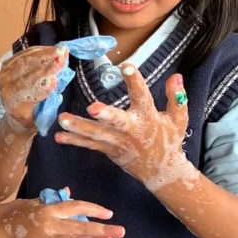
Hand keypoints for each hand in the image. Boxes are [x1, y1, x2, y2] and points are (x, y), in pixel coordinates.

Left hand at [0, 46, 67, 130]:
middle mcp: (5, 88)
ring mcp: (4, 74)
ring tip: (61, 50)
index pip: (27, 92)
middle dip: (46, 63)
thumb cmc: (32, 117)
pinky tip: (51, 49)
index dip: (41, 86)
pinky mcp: (7, 64)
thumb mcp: (40, 118)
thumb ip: (47, 103)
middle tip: (62, 55)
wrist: (15, 113)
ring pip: (26, 60)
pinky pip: (24, 54)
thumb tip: (53, 82)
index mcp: (13, 104)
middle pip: (26, 72)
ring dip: (45, 54)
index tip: (54, 80)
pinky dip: (39, 51)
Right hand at [0, 198, 124, 237]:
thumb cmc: (12, 217)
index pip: (75, 207)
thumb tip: (68, 191)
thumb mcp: (31, 203)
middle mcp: (49, 224)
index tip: (108, 213)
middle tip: (121, 232)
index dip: (93, 210)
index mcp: (48, 208)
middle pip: (81, 227)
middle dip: (102, 230)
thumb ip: (51, 199)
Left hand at [55, 67, 198, 191]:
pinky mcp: (108, 150)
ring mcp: (118, 142)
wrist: (161, 171)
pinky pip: (89, 145)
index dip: (135, 81)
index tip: (126, 66)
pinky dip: (74, 140)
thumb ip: (176, 98)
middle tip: (92, 108)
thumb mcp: (178, 119)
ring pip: (97, 134)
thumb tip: (175, 75)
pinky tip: (59, 136)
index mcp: (148, 118)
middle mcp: (131, 130)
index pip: (142, 96)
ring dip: (78, 127)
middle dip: (105, 115)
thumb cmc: (169, 140)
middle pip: (117, 121)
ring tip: (61, 119)